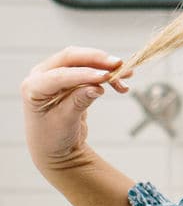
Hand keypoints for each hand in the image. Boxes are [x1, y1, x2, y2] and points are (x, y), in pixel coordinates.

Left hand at [21, 47, 133, 172]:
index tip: (105, 77)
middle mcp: (41, 75)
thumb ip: (78, 102)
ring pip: (84, 60)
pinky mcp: (71, 76)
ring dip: (106, 66)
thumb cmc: (53, 137)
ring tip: (127, 74)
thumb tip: (97, 87)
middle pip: (71, 58)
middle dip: (96, 59)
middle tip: (118, 64)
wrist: (55, 147)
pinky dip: (107, 75)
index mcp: (32, 87)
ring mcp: (56, 73)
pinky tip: (121, 84)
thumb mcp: (65, 122)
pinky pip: (91, 69)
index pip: (59, 75)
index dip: (83, 74)